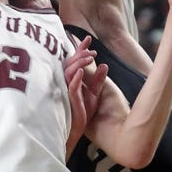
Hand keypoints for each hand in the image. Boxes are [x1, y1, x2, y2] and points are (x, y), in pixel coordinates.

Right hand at [65, 36, 107, 154]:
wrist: (92, 133)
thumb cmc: (90, 115)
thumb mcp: (97, 93)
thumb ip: (98, 79)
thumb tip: (103, 64)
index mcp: (75, 81)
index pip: (75, 61)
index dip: (80, 49)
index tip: (88, 38)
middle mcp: (69, 84)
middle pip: (70, 63)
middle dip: (80, 54)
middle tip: (91, 50)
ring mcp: (68, 92)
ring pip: (69, 72)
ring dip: (79, 63)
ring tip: (89, 57)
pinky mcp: (71, 101)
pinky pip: (71, 88)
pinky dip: (75, 78)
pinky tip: (81, 71)